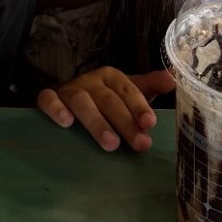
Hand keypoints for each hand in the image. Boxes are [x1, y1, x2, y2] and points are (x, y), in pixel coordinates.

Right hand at [37, 66, 175, 151]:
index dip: (139, 106)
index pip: (128, 89)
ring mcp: (69, 89)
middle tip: (139, 144)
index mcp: (111, 77)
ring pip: (81, 101)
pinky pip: (48, 99)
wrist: (68, 101)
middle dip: (125, 122)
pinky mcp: (49, 98)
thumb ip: (150, 86)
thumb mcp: (129, 93)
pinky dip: (56, 108)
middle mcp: (90, 81)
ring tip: (110, 144)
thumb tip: (173, 78)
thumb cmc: (105, 100)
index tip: (150, 124)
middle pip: (108, 99)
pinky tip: (66, 122)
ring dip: (96, 122)